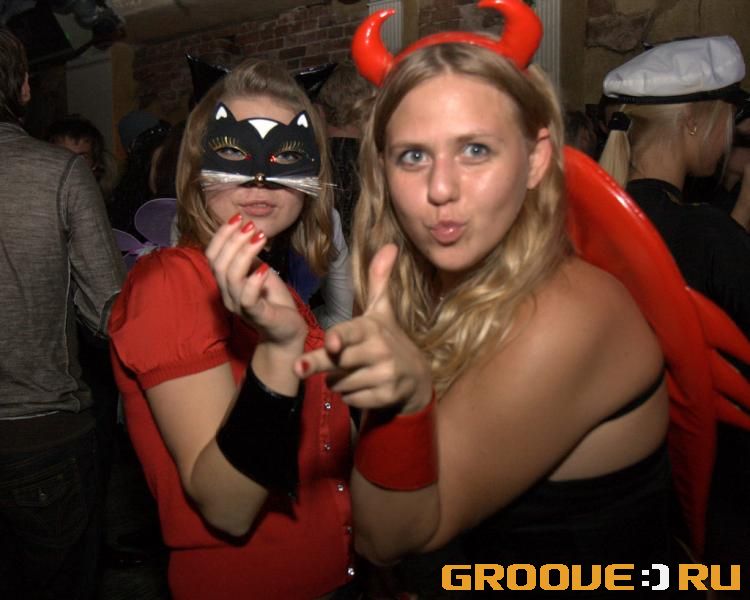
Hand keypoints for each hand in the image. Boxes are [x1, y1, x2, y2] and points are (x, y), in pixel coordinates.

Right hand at [205, 215, 306, 350]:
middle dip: (233, 239)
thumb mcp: (260, 272)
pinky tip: (266, 268)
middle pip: (219, 263)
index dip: (222, 235)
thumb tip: (246, 231)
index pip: (212, 255)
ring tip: (260, 238)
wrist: (287, 332)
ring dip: (244, 252)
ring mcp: (240, 306)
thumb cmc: (273, 302)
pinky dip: (254, 280)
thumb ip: (249, 257)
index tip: (238, 217)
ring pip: (231, 276)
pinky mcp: (256, 316)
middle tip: (252, 226)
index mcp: (226, 282)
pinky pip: (247, 297)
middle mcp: (227, 294)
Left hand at [294, 244, 431, 411]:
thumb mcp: (383, 311)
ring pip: (341, 382)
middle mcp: (381, 351)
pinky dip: (348, 396)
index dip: (341, 338)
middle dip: (317, 364)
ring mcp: (385, 376)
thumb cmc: (389, 339)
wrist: (417, 377)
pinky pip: (350, 399)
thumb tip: (390, 246)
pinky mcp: (386, 397)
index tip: (331, 343)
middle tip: (298, 368)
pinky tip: (359, 386)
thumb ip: (379, 280)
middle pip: (339, 360)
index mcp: (373, 328)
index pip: (352, 332)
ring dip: (335, 381)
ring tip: (349, 372)